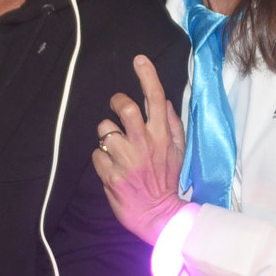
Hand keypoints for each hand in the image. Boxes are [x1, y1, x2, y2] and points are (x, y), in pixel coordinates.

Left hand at [92, 55, 187, 244]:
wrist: (158, 216)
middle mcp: (144, 145)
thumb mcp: (178, 152)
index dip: (147, 75)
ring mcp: (126, 160)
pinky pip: (96, 155)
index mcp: (162, 136)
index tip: (139, 59)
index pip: (155, 98)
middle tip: (116, 108)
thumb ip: (172, 124)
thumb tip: (164, 101)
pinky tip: (111, 168)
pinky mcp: (111, 175)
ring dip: (106, 136)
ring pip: (104, 130)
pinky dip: (101, 160)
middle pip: (124, 108)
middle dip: (116, 102)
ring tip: (115, 149)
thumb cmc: (167, 181)